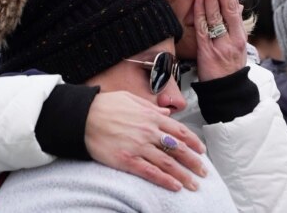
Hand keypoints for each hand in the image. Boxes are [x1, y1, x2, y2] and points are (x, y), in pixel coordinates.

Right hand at [84, 91, 207, 191]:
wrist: (82, 116)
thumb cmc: (105, 106)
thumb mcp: (131, 99)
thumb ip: (151, 107)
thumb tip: (166, 112)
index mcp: (151, 116)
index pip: (180, 130)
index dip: (193, 142)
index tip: (202, 150)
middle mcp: (149, 132)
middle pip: (178, 149)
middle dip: (194, 162)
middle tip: (203, 172)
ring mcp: (139, 146)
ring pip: (168, 163)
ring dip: (184, 175)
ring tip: (194, 185)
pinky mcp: (127, 160)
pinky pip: (151, 172)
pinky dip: (165, 180)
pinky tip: (176, 187)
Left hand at [195, 0, 246, 80]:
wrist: (227, 91)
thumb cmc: (230, 67)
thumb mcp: (238, 45)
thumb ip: (236, 25)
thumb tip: (238, 4)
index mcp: (240, 35)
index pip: (235, 7)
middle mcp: (233, 38)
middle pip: (228, 9)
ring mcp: (221, 45)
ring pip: (216, 16)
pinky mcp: (208, 53)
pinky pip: (204, 30)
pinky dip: (201, 13)